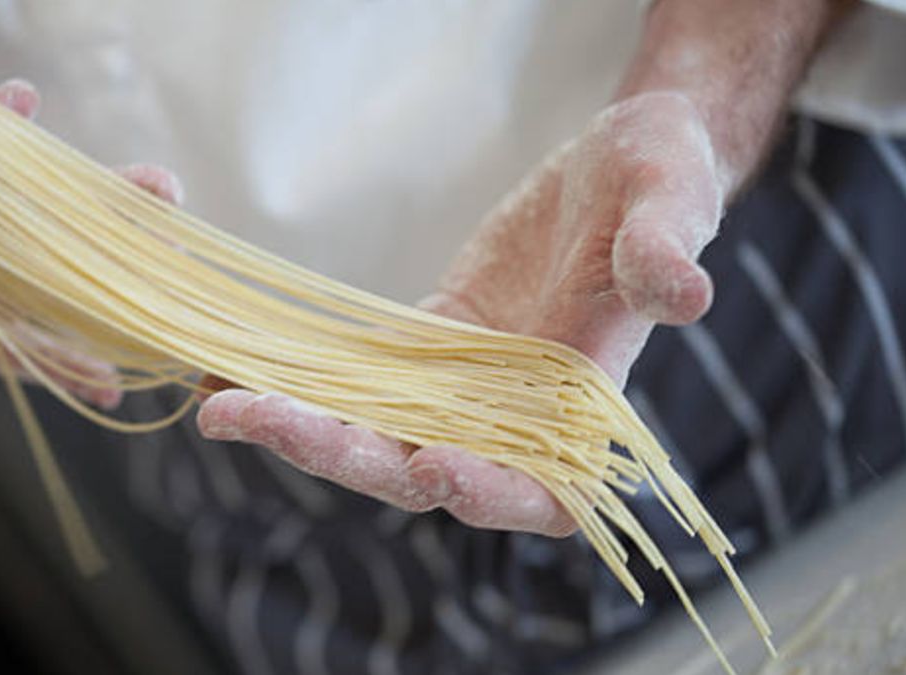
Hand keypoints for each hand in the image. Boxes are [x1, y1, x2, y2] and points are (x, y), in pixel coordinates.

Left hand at [198, 92, 723, 534]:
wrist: (622, 162)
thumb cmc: (664, 178)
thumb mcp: (672, 196)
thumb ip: (667, 248)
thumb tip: (685, 292)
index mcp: (587, 401)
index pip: (542, 483)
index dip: (491, 493)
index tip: (434, 468)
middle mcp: (518, 412)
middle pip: (425, 465)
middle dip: (342, 454)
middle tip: (253, 421)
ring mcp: (466, 383)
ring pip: (379, 429)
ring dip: (302, 424)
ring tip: (220, 406)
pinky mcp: (431, 345)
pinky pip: (360, 375)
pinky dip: (304, 376)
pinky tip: (235, 366)